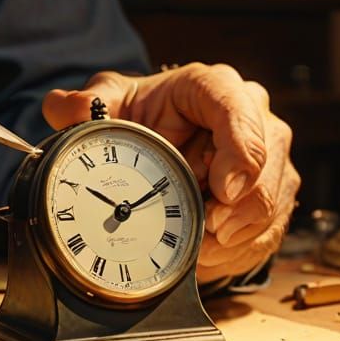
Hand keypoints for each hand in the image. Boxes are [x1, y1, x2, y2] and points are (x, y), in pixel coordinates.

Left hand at [42, 65, 298, 282]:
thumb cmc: (141, 115)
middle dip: (241, 203)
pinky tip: (211, 254)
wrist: (160, 138)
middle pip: (268, 160)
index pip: (238, 107)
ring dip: (240, 232)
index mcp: (211, 86)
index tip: (222, 189)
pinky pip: (271, 226)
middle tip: (207, 229)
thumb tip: (65, 109)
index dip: (239, 149)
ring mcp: (269, 153)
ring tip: (201, 247)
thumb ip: (80, 105)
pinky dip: (242, 248)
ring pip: (274, 199)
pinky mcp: (273, 191)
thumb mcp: (108, 104)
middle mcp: (251, 113)